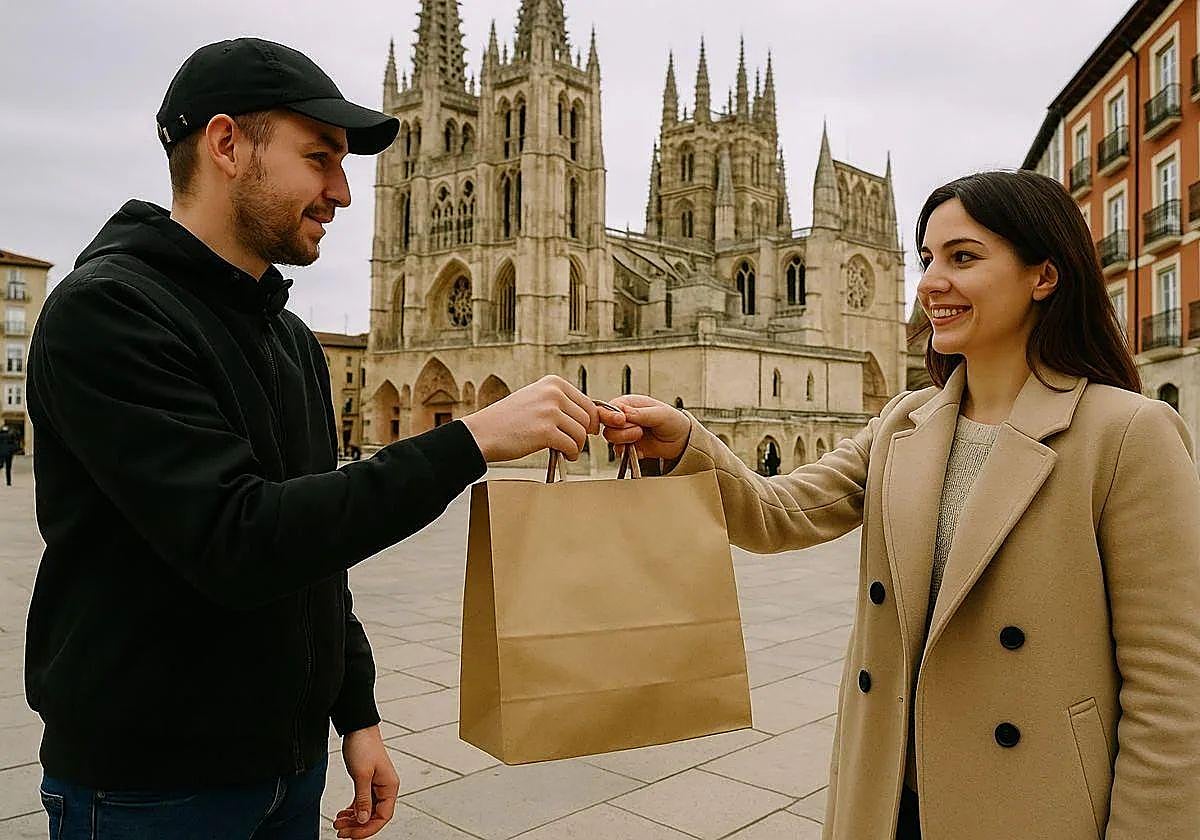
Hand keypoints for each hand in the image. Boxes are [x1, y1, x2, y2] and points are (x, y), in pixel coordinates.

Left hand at [333, 725, 398, 838]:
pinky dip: (352, 810)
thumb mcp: (362, 775)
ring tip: (338, 823)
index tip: (352, 835)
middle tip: (341, 832)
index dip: (368, 828)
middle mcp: (385, 788)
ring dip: (353, 819)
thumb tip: (363, 819)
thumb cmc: (364, 746)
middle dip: (358, 826)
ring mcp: (376, 785)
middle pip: (374, 816)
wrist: (358, 728)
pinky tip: (342, 814)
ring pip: (366, 810)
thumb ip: (363, 799)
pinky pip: (362, 803)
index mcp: (389, 786)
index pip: (383, 816)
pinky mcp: (367, 782)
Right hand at [462, 375, 612, 462]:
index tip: (588, 430)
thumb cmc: (509, 420)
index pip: (587, 403)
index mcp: (553, 383)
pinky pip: (571, 445)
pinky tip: (564, 456)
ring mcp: (549, 411)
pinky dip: (571, 454)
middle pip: (587, 419)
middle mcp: (553, 393)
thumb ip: (562, 404)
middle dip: (583, 435)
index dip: (590, 420)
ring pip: (581, 433)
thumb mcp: (537, 400)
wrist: (483, 433)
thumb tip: (594, 417)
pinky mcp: (545, 431)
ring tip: (566, 451)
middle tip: (574, 444)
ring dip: (577, 446)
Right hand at [601, 395, 690, 461]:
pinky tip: (640, 449)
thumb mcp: (660, 414)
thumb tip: (624, 413)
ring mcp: (625, 432)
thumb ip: (641, 413)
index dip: (611, 416)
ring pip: (611, 438)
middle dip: (623, 431)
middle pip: (607, 425)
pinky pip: (619, 451)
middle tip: (639, 430)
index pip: (608, 408)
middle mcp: (624, 418)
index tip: (622, 421)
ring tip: (640, 437)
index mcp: (629, 404)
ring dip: (626, 441)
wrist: (681, 441)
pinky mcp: (628, 446)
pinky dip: (628, 452)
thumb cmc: (673, 421)